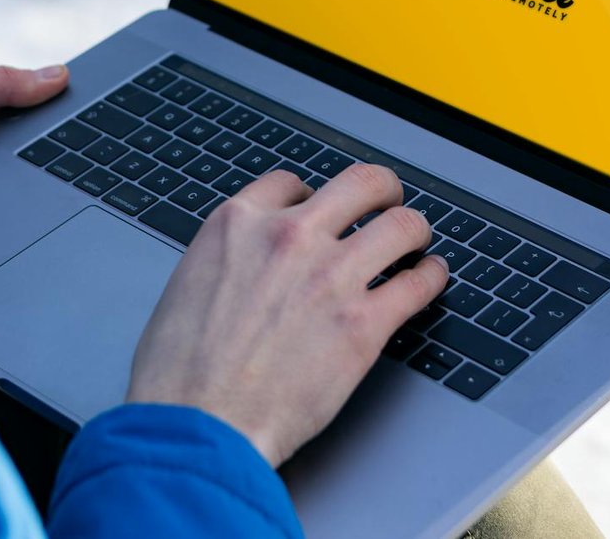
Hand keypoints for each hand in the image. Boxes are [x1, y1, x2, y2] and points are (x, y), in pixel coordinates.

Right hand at [126, 164, 447, 466]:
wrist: (197, 425)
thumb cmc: (179, 374)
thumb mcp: (188, 286)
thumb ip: (228, 262)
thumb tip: (248, 268)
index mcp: (238, 225)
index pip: (291, 184)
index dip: (312, 197)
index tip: (321, 210)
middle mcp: (289, 238)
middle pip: (359, 184)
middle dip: (381, 190)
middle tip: (388, 202)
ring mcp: (330, 277)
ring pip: (401, 226)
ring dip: (414, 231)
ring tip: (416, 241)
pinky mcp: (363, 325)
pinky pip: (417, 283)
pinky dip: (431, 277)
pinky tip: (429, 279)